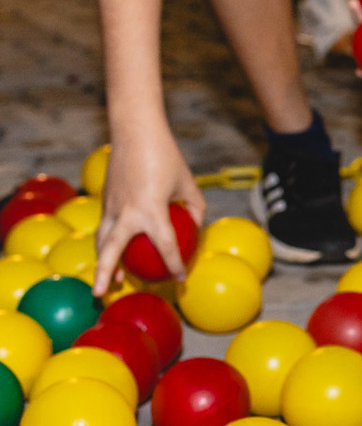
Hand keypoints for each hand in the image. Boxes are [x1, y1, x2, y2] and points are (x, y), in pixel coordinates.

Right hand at [92, 125, 204, 295]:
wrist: (134, 131)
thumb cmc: (166, 157)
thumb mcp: (188, 184)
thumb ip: (194, 208)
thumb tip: (195, 228)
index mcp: (152, 210)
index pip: (165, 246)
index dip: (174, 264)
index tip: (179, 279)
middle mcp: (127, 212)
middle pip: (110, 250)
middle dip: (105, 274)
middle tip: (102, 295)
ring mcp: (112, 206)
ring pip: (102, 240)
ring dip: (103, 262)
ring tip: (108, 283)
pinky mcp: (105, 199)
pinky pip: (105, 227)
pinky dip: (107, 243)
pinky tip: (116, 253)